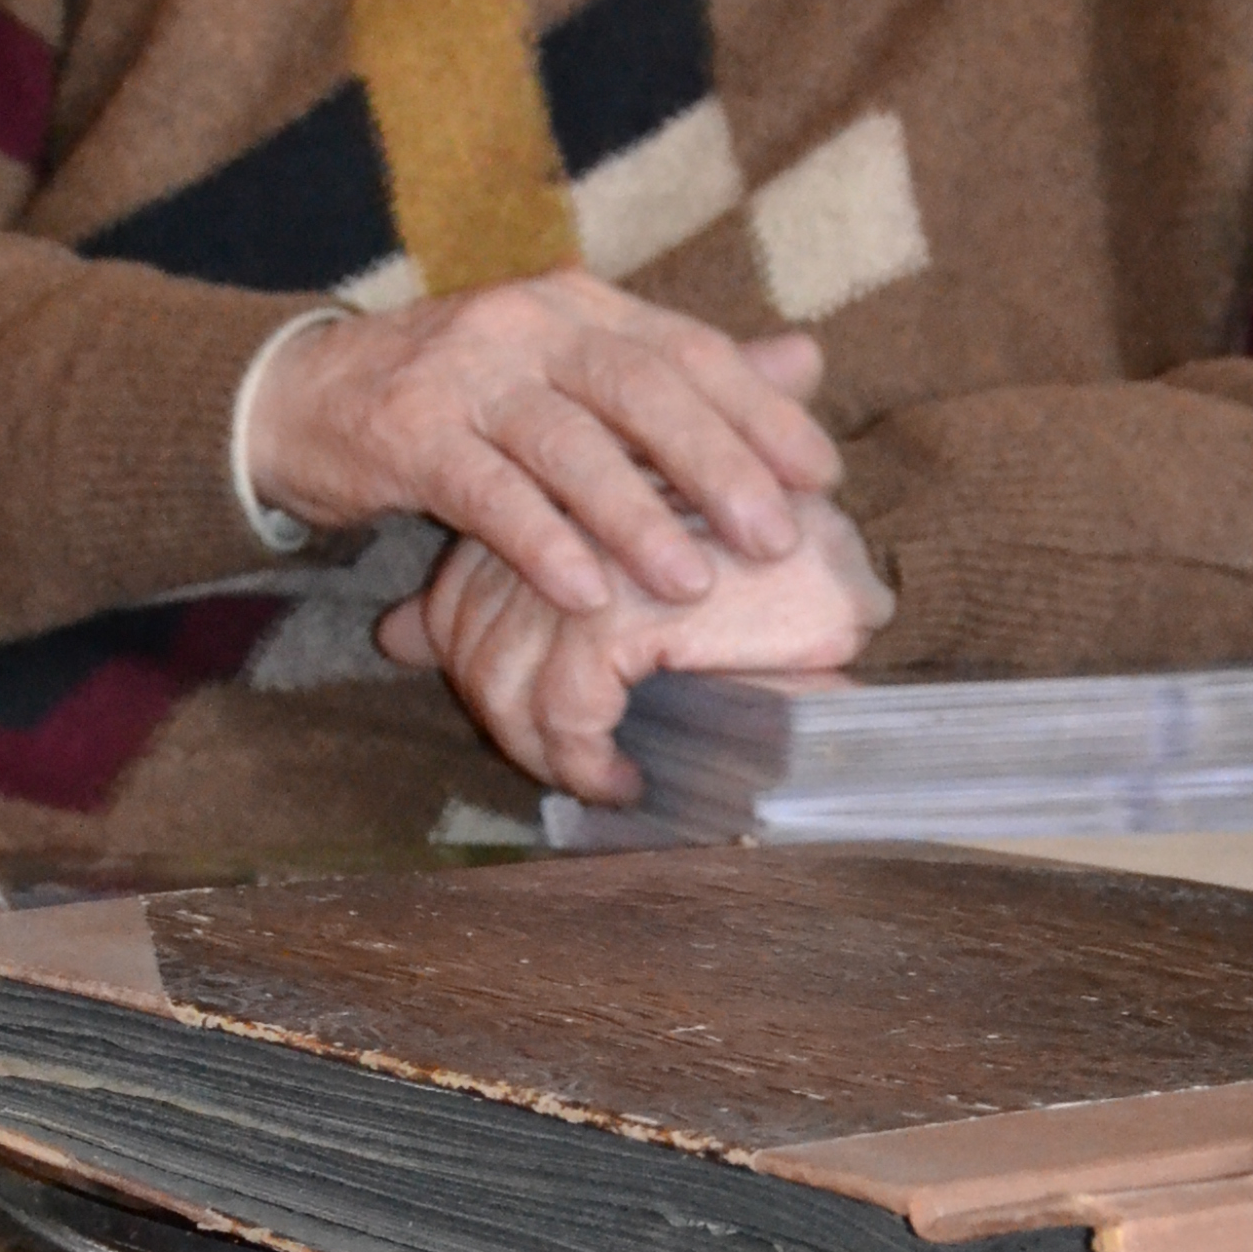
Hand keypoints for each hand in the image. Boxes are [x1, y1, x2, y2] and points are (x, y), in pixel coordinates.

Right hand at [244, 275, 834, 614]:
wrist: (304, 396)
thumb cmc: (462, 398)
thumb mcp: (571, 372)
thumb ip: (680, 373)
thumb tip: (807, 362)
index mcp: (580, 305)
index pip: (688, 348)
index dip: (759, 410)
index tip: (820, 475)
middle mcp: (528, 324)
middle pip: (640, 388)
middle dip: (716, 465)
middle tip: (777, 536)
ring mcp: (464, 374)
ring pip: (567, 444)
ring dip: (635, 517)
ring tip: (692, 583)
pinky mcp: (406, 433)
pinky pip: (485, 492)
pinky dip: (539, 542)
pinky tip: (584, 592)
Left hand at [377, 492, 894, 800]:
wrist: (862, 615)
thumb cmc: (754, 612)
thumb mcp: (618, 595)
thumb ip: (502, 600)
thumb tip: (390, 634)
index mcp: (581, 468)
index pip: (483, 554)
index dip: (464, 630)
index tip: (486, 690)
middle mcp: (589, 492)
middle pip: (484, 609)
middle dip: (493, 692)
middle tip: (544, 754)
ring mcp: (613, 546)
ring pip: (514, 661)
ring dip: (537, 740)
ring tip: (583, 775)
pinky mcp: (640, 608)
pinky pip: (571, 702)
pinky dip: (581, 757)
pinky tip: (620, 783)